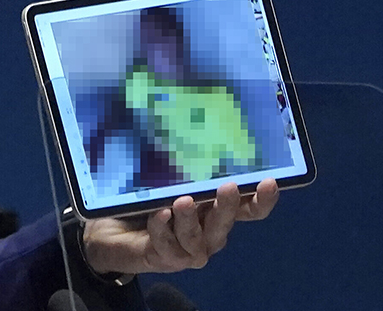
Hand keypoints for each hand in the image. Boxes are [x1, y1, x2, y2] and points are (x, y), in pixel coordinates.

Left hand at [82, 178, 278, 273]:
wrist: (112, 228)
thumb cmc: (146, 198)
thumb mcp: (164, 176)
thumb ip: (180, 162)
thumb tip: (188, 123)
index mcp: (216, 210)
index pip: (249, 208)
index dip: (263, 199)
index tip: (270, 182)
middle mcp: (209, 231)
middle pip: (227, 222)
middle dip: (228, 205)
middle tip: (228, 187)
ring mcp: (189, 249)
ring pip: (198, 239)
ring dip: (192, 219)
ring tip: (183, 201)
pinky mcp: (166, 258)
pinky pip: (168, 245)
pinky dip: (164, 229)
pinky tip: (160, 214)